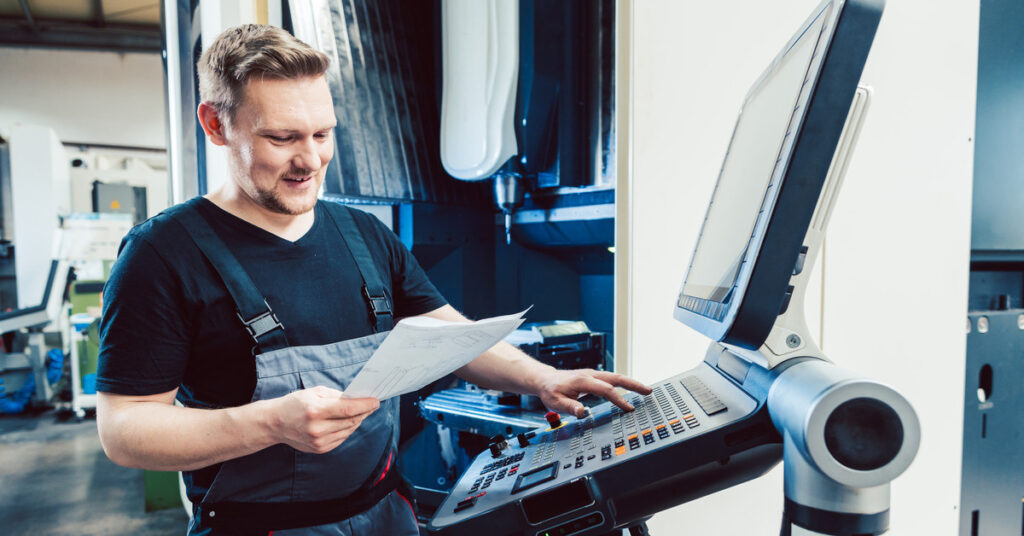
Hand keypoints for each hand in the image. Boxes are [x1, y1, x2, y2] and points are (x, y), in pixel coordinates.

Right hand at [266, 386, 379, 453]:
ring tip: (362, 412)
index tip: (376, 401)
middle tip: (372, 405)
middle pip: (351, 421)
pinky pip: (342, 438)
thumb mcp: (314, 393)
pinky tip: (350, 421)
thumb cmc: (295, 404)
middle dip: (364, 412)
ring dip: (358, 421)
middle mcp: (317, 429)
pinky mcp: (320, 449)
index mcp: (315, 411)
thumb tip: (357, 399)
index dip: (365, 405)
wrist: (275, 423)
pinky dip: (348, 429)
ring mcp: (319, 442)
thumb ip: (337, 396)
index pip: (348, 409)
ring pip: (348, 430)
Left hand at [535, 369, 652, 417]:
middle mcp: (591, 375)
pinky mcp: (594, 377)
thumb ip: (570, 408)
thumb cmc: (551, 392)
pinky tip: (630, 388)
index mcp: (584, 381)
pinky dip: (623, 382)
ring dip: (631, 382)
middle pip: (617, 378)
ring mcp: (593, 374)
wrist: (545, 380)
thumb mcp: (556, 403)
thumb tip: (583, 412)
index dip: (619, 399)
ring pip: (616, 377)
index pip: (606, 390)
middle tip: (648, 391)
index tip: (629, 408)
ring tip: (645, 390)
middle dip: (633, 384)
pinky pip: (612, 379)